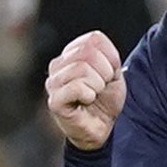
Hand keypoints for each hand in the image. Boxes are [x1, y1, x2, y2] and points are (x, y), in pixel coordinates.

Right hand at [45, 31, 125, 149]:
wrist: (102, 127)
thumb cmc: (104, 99)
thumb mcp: (114, 74)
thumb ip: (109, 57)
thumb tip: (102, 49)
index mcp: (71, 54)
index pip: (94, 39)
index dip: (111, 58)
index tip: (109, 74)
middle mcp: (58, 65)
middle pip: (88, 53)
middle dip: (105, 72)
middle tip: (102, 87)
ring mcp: (53, 82)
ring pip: (81, 69)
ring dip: (98, 85)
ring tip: (94, 95)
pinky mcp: (54, 100)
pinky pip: (76, 87)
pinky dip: (89, 95)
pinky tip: (86, 101)